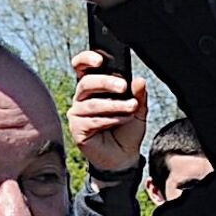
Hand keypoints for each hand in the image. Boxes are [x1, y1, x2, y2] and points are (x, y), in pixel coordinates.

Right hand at [68, 51, 147, 175]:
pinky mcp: (77, 128)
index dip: (86, 59)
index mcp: (94, 87)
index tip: (99, 60)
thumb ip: (138, 94)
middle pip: (86, 82)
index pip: (82, 67)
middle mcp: (82, 98)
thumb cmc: (127, 130)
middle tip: (123, 87)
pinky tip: (122, 120)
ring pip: (92, 103)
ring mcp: (77, 113)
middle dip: (106, 82)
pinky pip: (92, 119)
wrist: (124, 156)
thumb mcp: (137, 109)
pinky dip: (110, 119)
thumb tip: (138, 80)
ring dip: (114, 105)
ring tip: (131, 108)